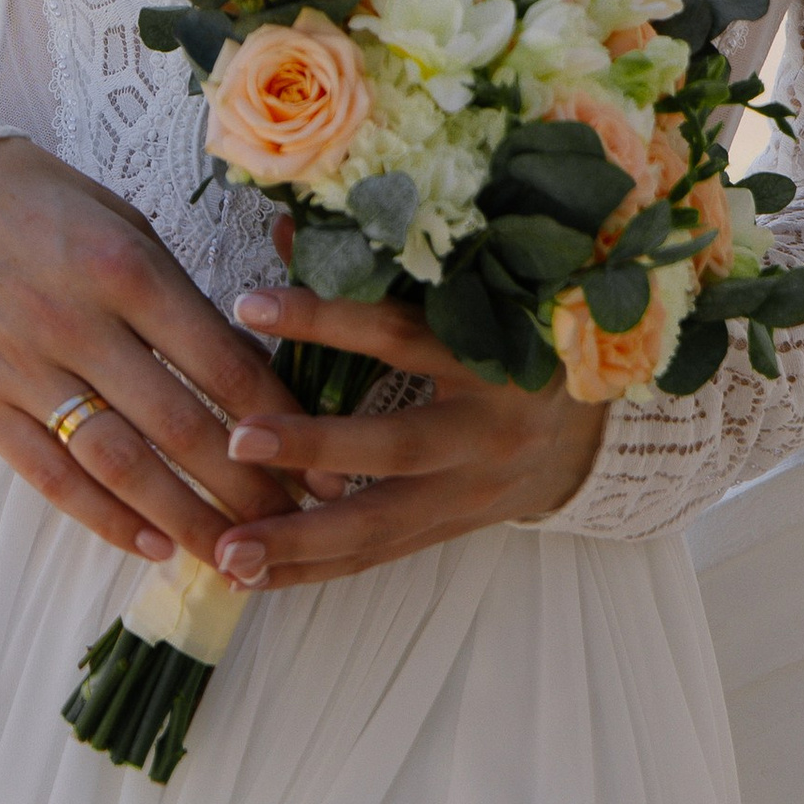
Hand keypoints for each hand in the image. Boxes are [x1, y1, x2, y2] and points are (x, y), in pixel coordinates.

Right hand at [0, 139, 303, 569]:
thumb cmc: (34, 200)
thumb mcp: (118, 220)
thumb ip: (176, 293)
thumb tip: (245, 370)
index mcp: (122, 267)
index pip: (218, 361)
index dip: (279, 424)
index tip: (325, 464)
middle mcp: (76, 323)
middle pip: (179, 427)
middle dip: (247, 488)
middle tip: (297, 529)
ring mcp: (24, 369)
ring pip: (119, 465)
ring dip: (184, 519)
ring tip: (234, 558)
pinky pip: (51, 477)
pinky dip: (104, 519)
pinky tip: (151, 545)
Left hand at [206, 280, 605, 588]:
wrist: (577, 431)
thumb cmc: (503, 345)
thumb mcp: (456, 299)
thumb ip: (369, 269)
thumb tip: (283, 225)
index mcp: (485, 354)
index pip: (397, 333)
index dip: (325, 317)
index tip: (248, 302)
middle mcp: (484, 431)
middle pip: (395, 446)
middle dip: (313, 447)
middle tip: (236, 441)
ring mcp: (470, 493)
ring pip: (381, 524)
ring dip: (299, 540)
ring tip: (226, 550)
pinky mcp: (449, 532)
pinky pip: (376, 557)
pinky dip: (313, 569)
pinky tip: (251, 578)